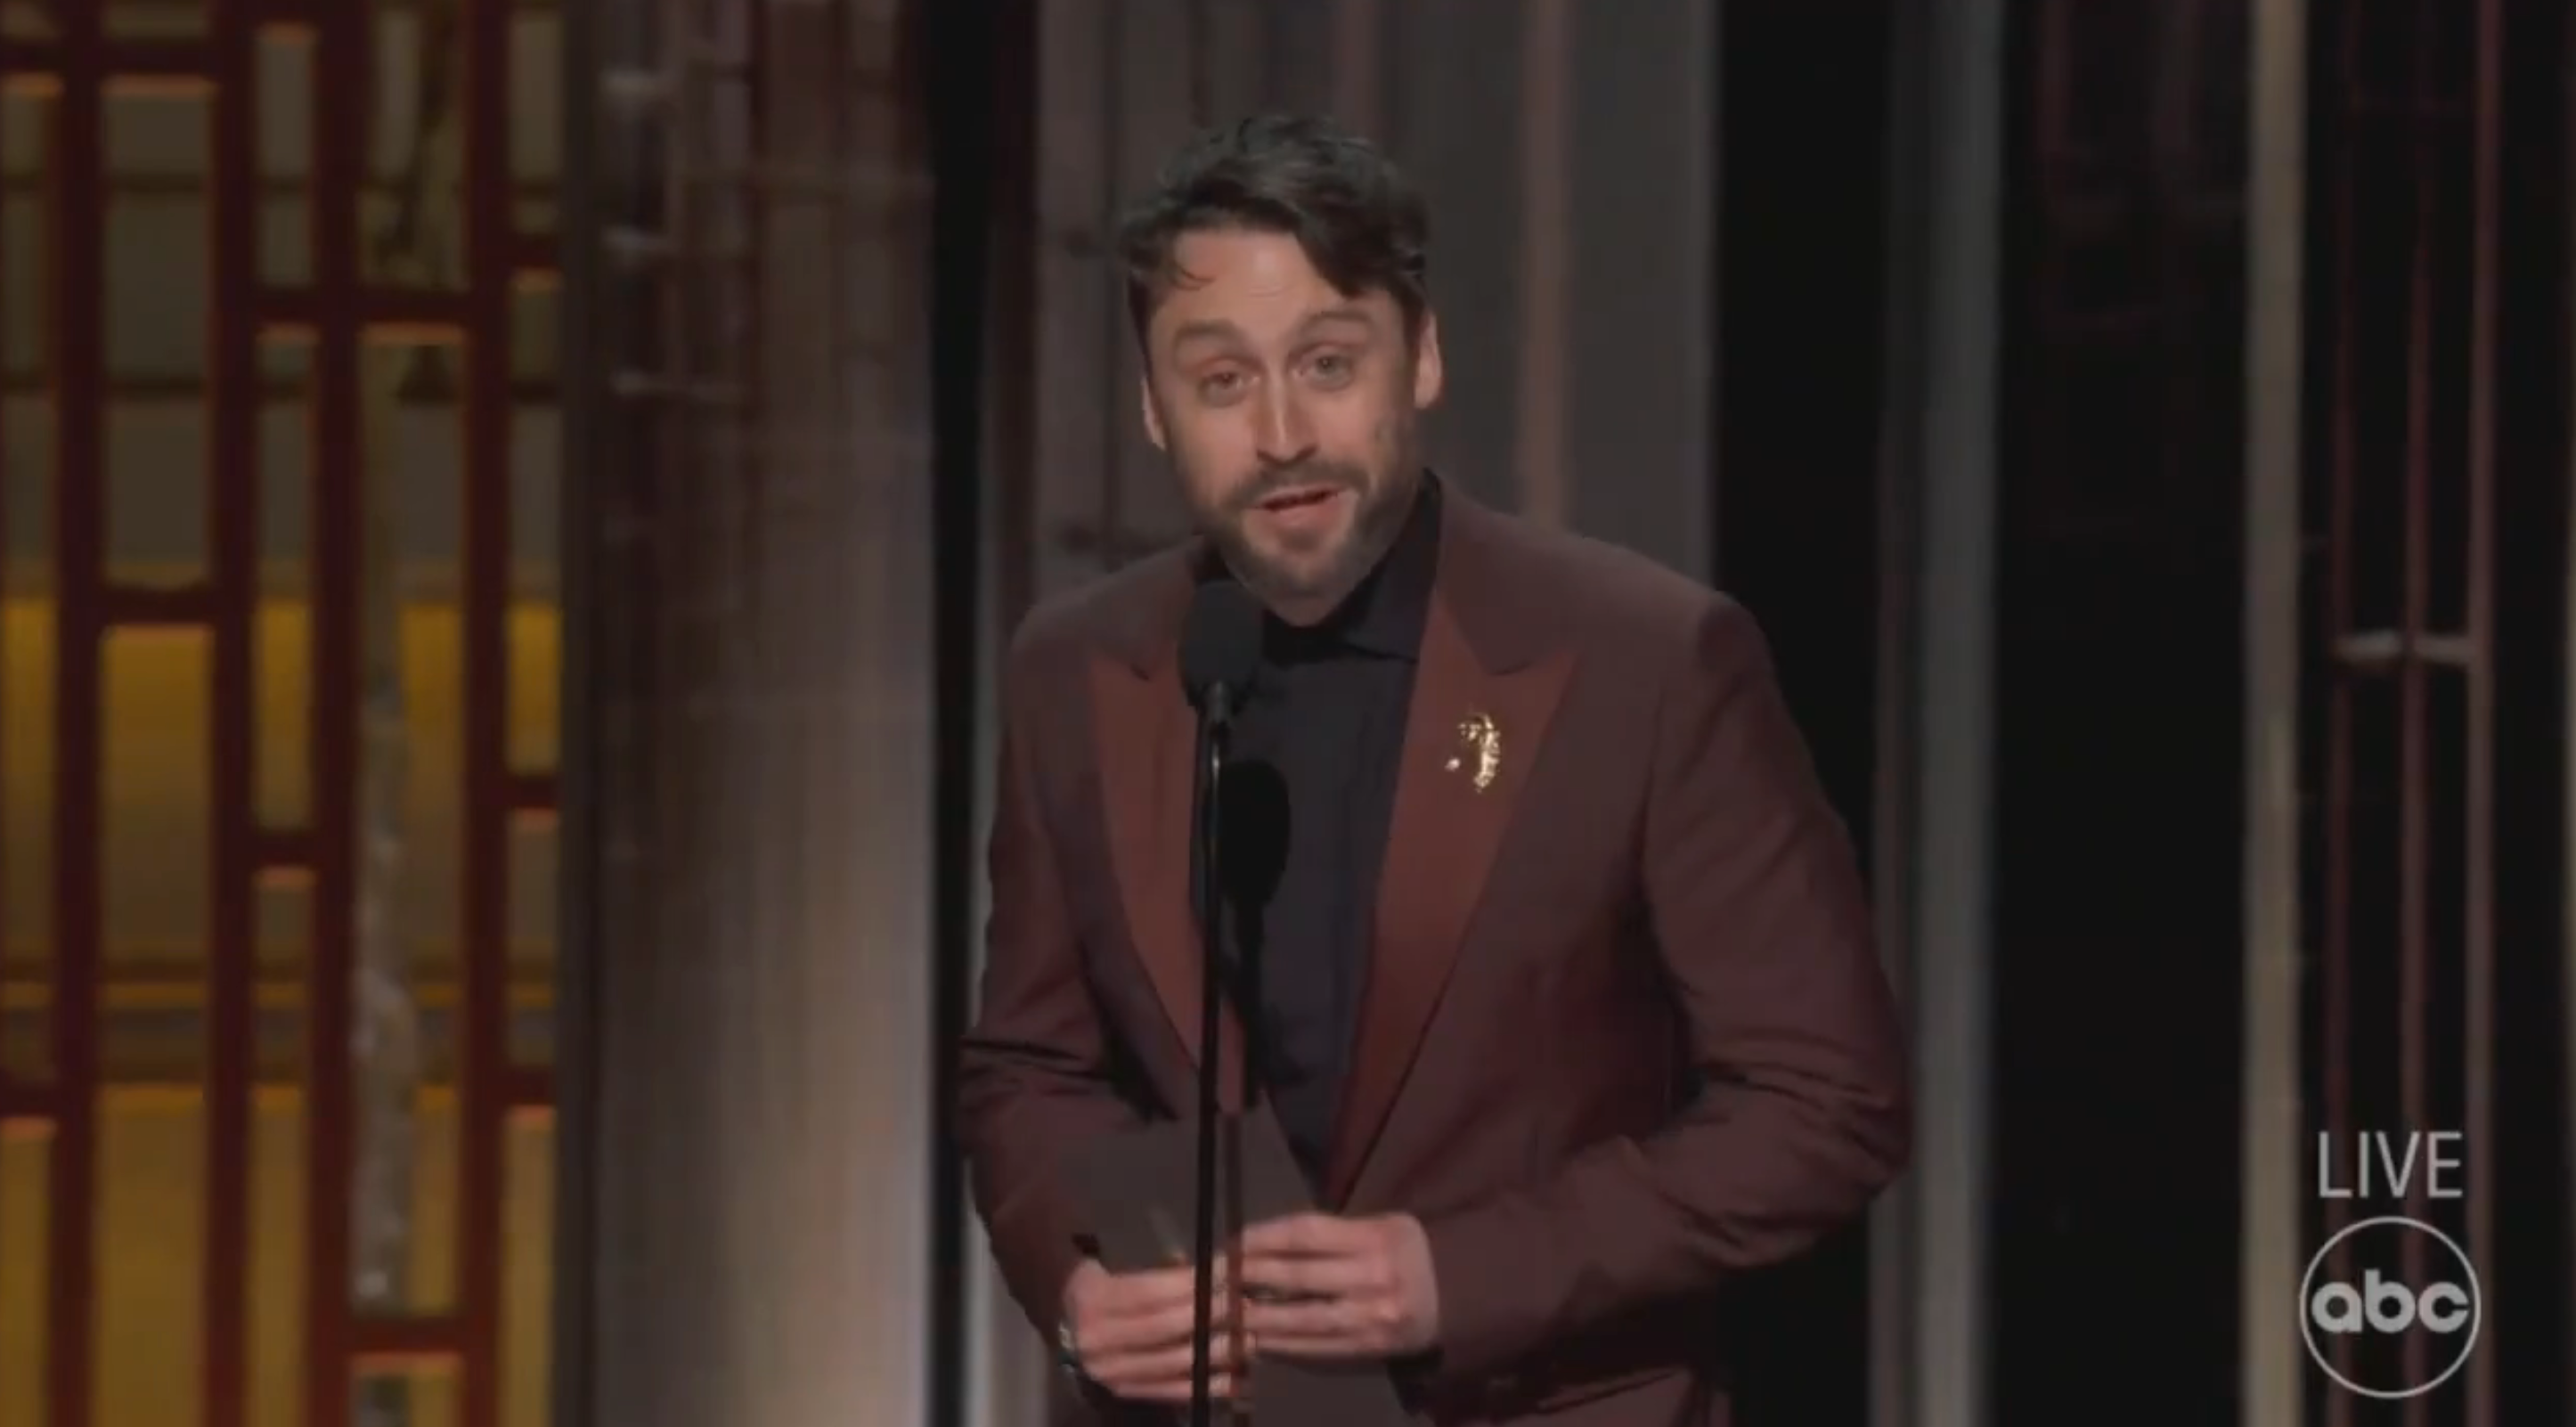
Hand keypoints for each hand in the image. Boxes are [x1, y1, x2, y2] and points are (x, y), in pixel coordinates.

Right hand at [1058, 1258, 1250, 1404]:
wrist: (1068, 1324)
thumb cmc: (1104, 1288)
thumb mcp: (1122, 1271)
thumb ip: (1162, 1272)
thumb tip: (1211, 1271)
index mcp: (1093, 1301)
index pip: (1148, 1292)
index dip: (1189, 1284)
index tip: (1225, 1273)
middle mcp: (1096, 1340)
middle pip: (1162, 1327)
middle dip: (1207, 1314)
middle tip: (1242, 1304)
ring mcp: (1109, 1371)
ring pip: (1170, 1361)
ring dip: (1213, 1350)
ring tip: (1245, 1337)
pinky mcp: (1123, 1391)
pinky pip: (1170, 1390)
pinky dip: (1204, 1385)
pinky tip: (1234, 1378)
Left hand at [1236, 1212, 1440, 1360]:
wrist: (1458, 1294)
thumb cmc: (1409, 1250)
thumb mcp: (1380, 1226)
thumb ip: (1332, 1235)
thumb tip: (1267, 1243)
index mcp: (1374, 1239)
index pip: (1306, 1235)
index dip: (1263, 1237)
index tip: (1232, 1241)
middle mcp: (1371, 1279)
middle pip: (1297, 1277)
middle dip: (1247, 1277)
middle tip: (1211, 1277)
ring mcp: (1368, 1320)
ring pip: (1300, 1320)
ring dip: (1256, 1317)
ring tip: (1223, 1312)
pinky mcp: (1366, 1350)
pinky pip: (1315, 1348)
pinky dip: (1281, 1344)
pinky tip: (1255, 1339)